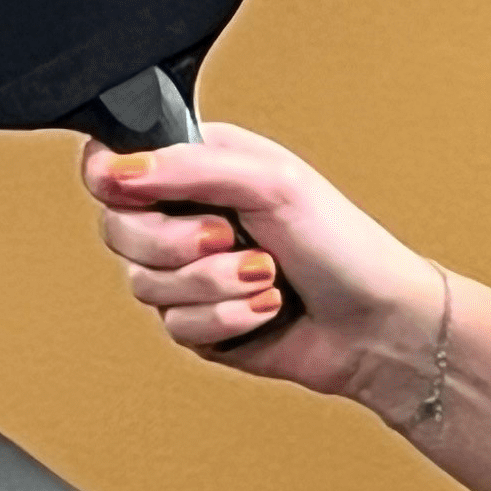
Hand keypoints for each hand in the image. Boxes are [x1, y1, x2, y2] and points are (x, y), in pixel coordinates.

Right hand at [80, 121, 437, 408]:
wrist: (378, 324)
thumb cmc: (343, 243)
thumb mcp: (271, 181)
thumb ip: (188, 167)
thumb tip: (119, 168)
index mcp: (197, 165)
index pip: (112, 164)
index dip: (114, 181)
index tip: (139, 193)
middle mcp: (185, 215)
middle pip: (118, 230)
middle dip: (177, 243)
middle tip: (229, 237)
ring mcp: (189, 272)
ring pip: (144, 284)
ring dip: (213, 286)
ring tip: (265, 276)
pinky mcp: (199, 323)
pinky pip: (175, 326)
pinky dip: (226, 319)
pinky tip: (265, 309)